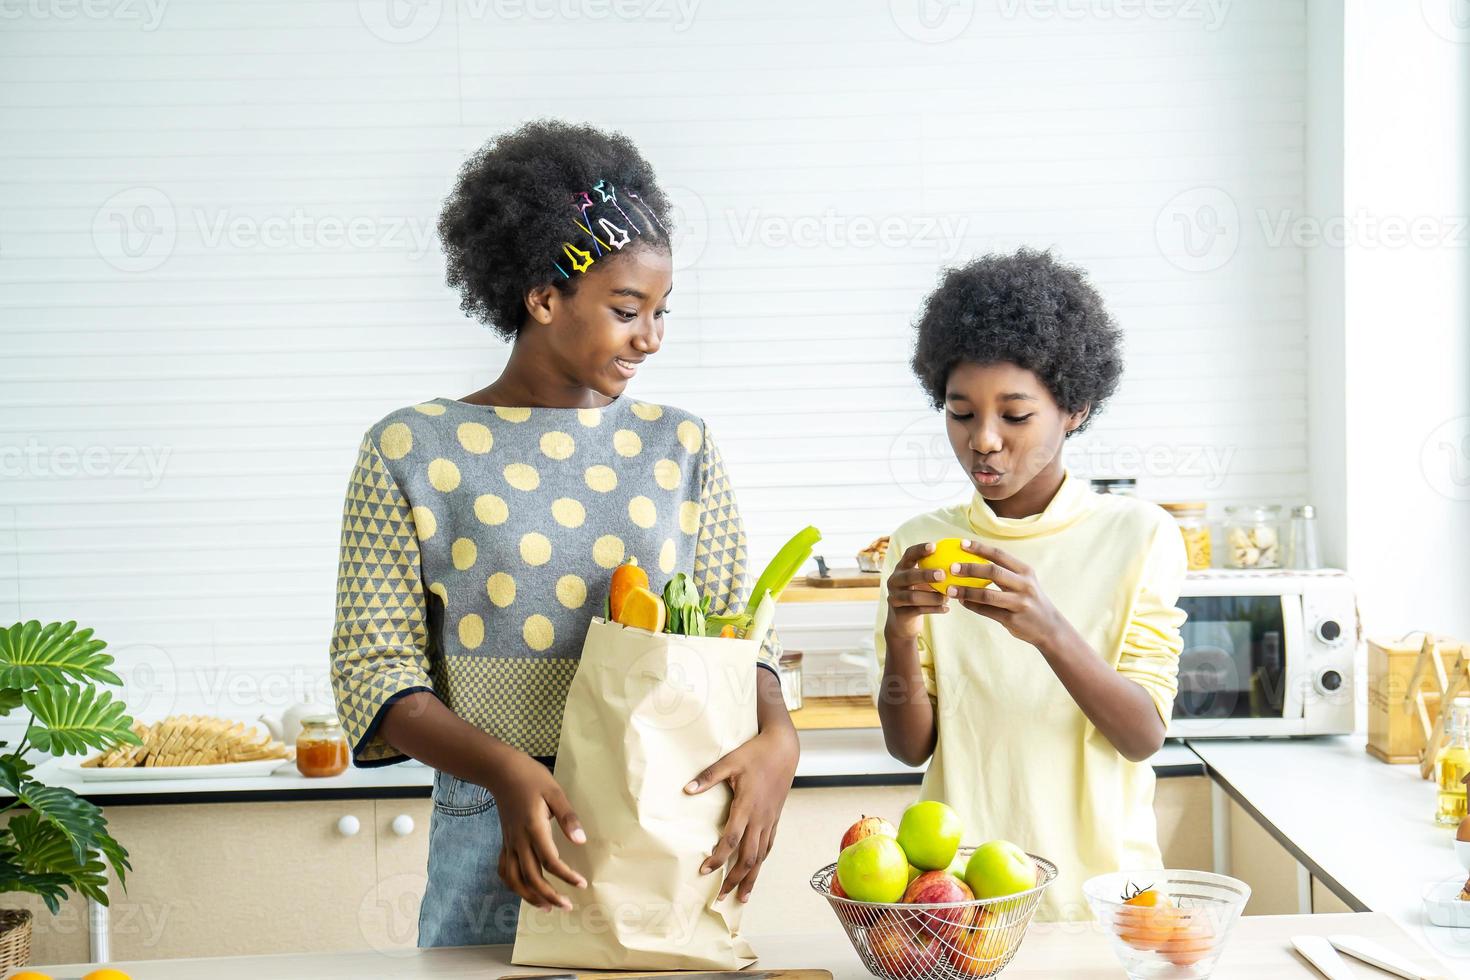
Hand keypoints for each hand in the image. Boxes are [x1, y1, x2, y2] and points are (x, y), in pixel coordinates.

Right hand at [486, 750, 587, 910]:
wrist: (502, 772)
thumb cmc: (531, 779)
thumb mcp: (555, 792)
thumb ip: (567, 818)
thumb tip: (580, 841)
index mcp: (533, 828)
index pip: (550, 861)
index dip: (566, 876)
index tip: (581, 884)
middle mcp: (519, 840)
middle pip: (531, 877)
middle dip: (549, 895)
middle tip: (567, 906)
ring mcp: (509, 843)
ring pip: (514, 879)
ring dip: (529, 896)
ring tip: (546, 907)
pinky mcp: (505, 842)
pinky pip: (504, 870)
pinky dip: (513, 885)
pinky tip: (525, 891)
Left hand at [684, 726, 798, 902]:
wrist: (783, 749)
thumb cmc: (755, 753)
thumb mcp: (729, 761)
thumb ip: (708, 777)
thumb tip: (686, 790)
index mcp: (746, 806)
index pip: (731, 840)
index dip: (718, 858)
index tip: (704, 871)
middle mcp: (760, 818)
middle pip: (748, 857)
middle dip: (735, 880)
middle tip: (721, 897)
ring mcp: (770, 820)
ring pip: (761, 856)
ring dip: (751, 878)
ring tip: (742, 897)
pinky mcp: (775, 817)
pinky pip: (769, 845)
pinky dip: (761, 861)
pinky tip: (756, 869)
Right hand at [883, 541, 951, 641]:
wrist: (903, 620)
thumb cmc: (919, 594)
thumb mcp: (924, 581)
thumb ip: (935, 572)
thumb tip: (961, 562)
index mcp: (901, 568)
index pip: (908, 555)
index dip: (920, 550)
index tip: (934, 546)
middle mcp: (894, 580)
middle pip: (908, 576)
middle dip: (925, 574)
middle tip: (943, 574)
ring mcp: (894, 597)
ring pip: (912, 596)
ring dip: (932, 597)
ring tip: (947, 597)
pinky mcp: (899, 612)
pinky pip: (918, 610)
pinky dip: (934, 609)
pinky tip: (947, 609)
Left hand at [946, 541, 1063, 647]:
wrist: (1050, 627)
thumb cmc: (1030, 601)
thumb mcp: (1024, 583)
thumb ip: (1005, 574)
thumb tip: (973, 564)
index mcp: (1025, 571)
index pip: (999, 555)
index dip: (980, 548)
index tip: (961, 544)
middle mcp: (1024, 585)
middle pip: (993, 572)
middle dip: (970, 568)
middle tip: (951, 567)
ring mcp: (1019, 603)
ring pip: (987, 595)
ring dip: (966, 591)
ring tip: (949, 589)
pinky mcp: (1013, 619)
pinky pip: (987, 611)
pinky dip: (972, 606)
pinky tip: (962, 602)